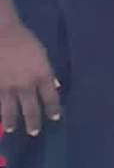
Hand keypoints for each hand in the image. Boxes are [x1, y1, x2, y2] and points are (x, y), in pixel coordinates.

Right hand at [0, 22, 59, 136]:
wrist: (0, 34)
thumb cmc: (24, 41)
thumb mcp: (42, 55)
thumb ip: (48, 73)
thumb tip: (55, 86)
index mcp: (42, 76)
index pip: (51, 98)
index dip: (53, 110)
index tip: (54, 118)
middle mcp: (26, 85)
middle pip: (31, 109)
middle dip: (33, 122)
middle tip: (34, 132)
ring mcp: (8, 88)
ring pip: (10, 111)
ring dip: (11, 122)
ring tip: (11, 129)